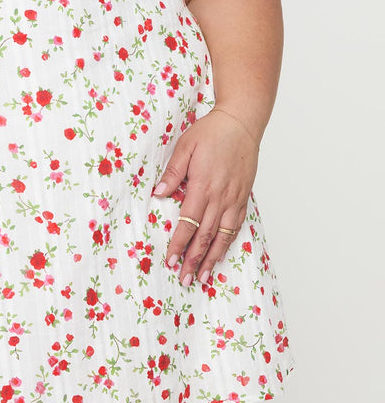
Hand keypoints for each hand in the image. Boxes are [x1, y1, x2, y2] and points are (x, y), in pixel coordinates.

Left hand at [152, 108, 258, 285]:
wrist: (241, 123)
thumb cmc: (211, 132)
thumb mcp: (185, 146)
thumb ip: (173, 172)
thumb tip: (158, 194)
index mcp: (203, 185)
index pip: (188, 223)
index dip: (179, 244)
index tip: (170, 260)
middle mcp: (221, 197)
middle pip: (205, 236)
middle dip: (193, 259)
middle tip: (184, 279)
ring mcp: (234, 199)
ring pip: (222, 236)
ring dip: (212, 258)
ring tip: (202, 276)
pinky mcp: (243, 197)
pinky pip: (235, 226)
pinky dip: (227, 243)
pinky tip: (220, 253)